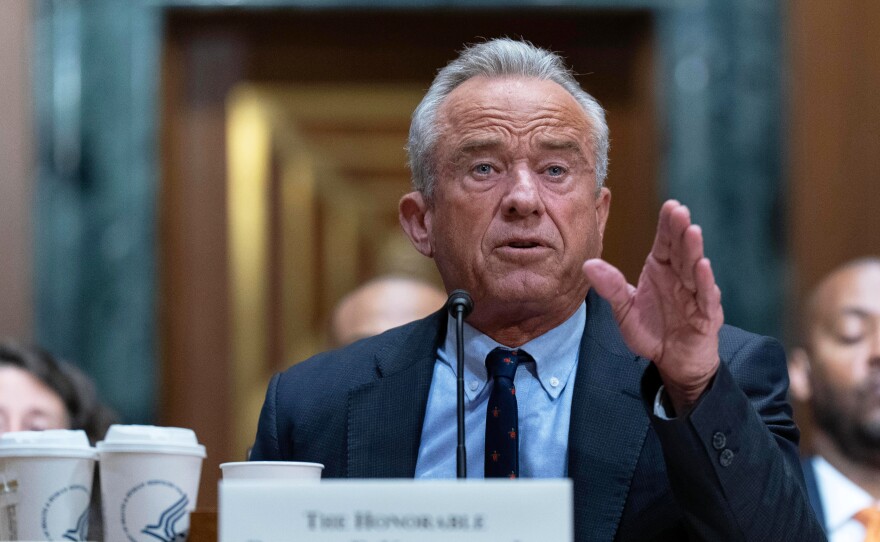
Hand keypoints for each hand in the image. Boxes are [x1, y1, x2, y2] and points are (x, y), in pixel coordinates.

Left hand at [583, 200, 722, 414]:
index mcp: (662, 270)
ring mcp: (696, 294)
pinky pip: (705, 297)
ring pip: (695, 268)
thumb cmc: (652, 331)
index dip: (668, 225)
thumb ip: (610, 287)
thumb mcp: (624, 309)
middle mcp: (681, 277)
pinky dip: (704, 283)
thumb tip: (588, 264)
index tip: (670, 206)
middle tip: (679, 211)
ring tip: (692, 232)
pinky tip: (703, 267)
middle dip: (681, 230)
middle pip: (682, 250)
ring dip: (694, 250)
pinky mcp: (706, 315)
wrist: (673, 361)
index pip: (666, 242)